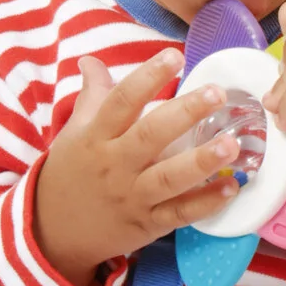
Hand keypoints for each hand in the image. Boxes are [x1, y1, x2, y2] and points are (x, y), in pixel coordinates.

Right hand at [32, 51, 246, 285]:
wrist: (54, 231)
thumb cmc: (70, 173)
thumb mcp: (75, 132)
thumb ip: (92, 96)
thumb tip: (91, 60)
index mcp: (96, 137)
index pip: (122, 101)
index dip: (148, 76)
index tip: (175, 55)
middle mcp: (115, 165)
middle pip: (151, 136)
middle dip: (185, 113)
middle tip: (217, 94)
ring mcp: (132, 196)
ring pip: (169, 178)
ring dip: (202, 161)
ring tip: (232, 144)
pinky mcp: (147, 224)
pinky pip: (179, 214)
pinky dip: (206, 203)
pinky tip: (231, 188)